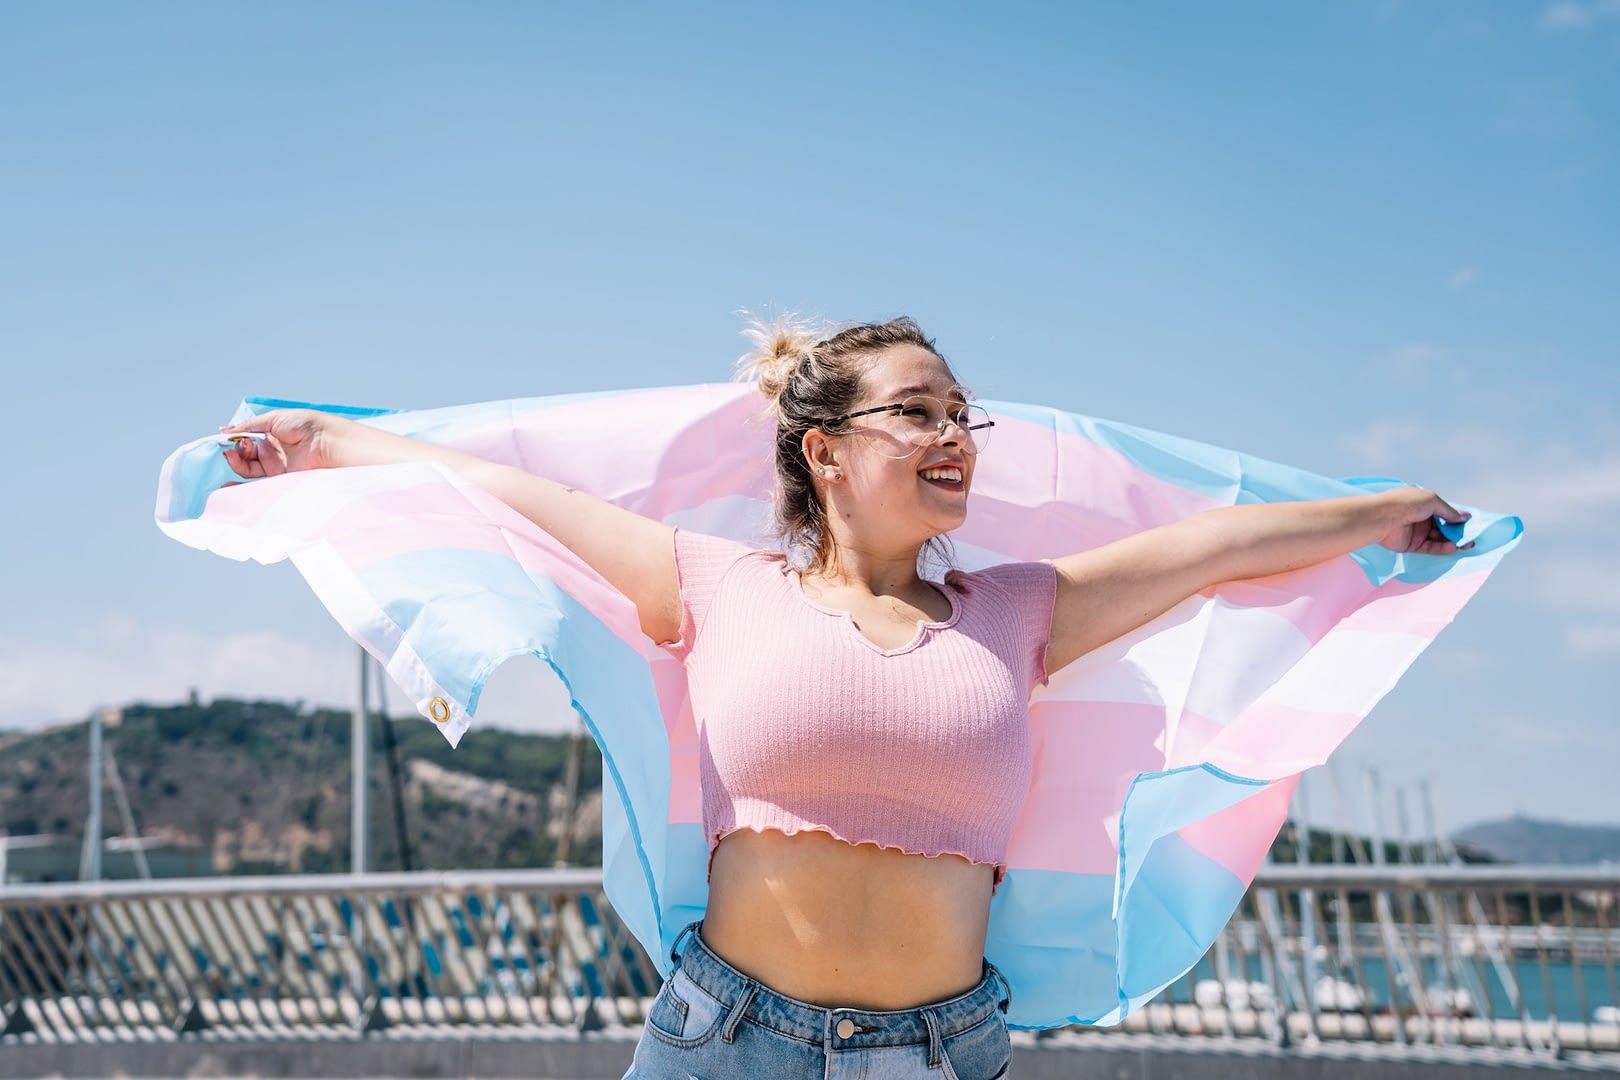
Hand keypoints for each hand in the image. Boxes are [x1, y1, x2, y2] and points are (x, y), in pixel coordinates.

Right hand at [220, 410, 351, 478]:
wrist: (327, 442)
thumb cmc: (306, 425)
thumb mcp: (273, 419)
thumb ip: (249, 426)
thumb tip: (225, 430)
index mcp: (270, 433)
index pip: (245, 438)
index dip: (236, 439)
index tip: (228, 437)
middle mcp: (272, 450)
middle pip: (245, 454)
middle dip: (237, 450)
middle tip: (240, 446)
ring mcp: (276, 465)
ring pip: (248, 467)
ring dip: (237, 462)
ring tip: (235, 455)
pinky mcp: (280, 479)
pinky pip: (257, 483)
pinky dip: (241, 486)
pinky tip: (227, 485)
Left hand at [1376, 487, 1473, 554]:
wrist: (1383, 517)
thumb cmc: (1405, 503)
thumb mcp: (1432, 500)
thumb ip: (1449, 511)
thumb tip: (1463, 518)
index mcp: (1423, 504)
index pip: (1444, 512)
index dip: (1456, 518)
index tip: (1470, 523)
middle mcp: (1420, 518)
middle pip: (1443, 527)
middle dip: (1457, 532)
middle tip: (1471, 537)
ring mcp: (1416, 532)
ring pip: (1438, 538)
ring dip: (1452, 541)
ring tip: (1465, 544)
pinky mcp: (1411, 545)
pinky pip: (1430, 548)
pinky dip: (1442, 548)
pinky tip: (1453, 547)